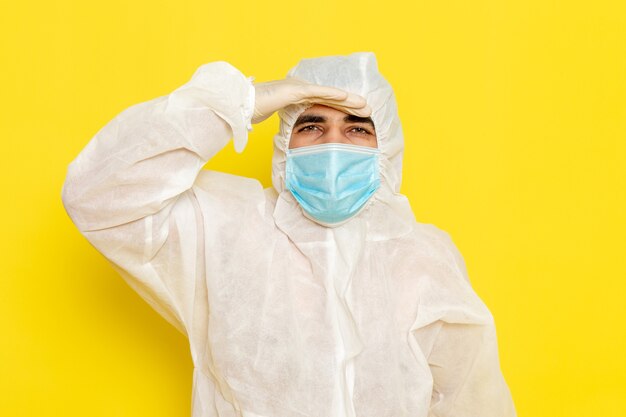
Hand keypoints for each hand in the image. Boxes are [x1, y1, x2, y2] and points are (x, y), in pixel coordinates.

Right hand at [252, 78, 370, 123]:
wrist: (242, 105)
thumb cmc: (255, 111)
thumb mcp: (278, 117)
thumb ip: (290, 121)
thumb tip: (299, 133)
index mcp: (299, 94)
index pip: (325, 101)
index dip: (343, 106)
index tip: (357, 114)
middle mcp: (301, 87)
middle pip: (331, 96)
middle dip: (351, 103)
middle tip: (368, 109)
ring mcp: (298, 87)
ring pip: (329, 93)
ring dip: (348, 99)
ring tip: (364, 104)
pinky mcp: (294, 90)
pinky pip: (317, 92)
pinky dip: (333, 94)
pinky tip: (346, 96)